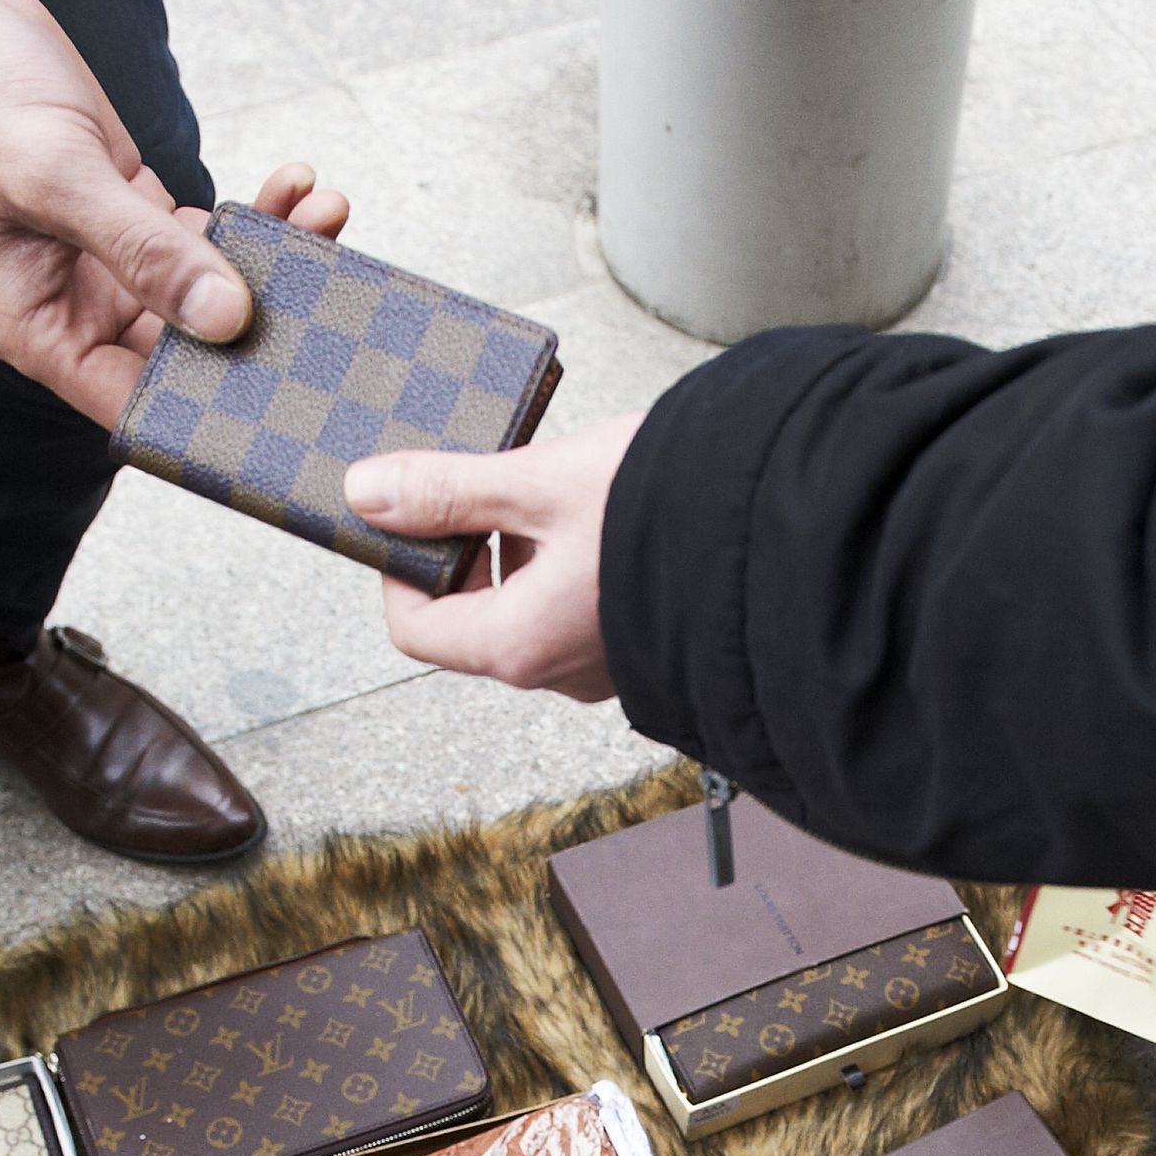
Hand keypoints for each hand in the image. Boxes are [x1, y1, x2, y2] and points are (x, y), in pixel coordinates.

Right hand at [0, 0, 349, 422]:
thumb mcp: (55, 176)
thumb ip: (142, 250)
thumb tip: (225, 317)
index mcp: (37, 328)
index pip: (133, 403)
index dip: (207, 411)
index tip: (284, 395)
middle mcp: (77, 310)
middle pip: (188, 354)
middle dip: (262, 326)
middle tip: (332, 293)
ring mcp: (111, 267)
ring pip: (210, 292)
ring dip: (274, 260)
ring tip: (325, 212)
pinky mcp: (138, 218)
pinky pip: (210, 239)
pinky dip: (256, 217)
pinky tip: (296, 185)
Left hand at [351, 416, 644, 702]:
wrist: (786, 531)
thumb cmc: (673, 512)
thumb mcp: (543, 483)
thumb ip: (450, 489)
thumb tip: (369, 492)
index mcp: (518, 646)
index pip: (413, 627)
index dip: (400, 564)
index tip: (414, 509)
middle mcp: (558, 672)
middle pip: (471, 619)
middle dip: (470, 548)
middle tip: (492, 484)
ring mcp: (604, 665)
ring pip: (528, 611)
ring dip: (524, 550)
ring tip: (557, 488)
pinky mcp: (641, 642)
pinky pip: (579, 610)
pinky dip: (571, 563)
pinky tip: (601, 511)